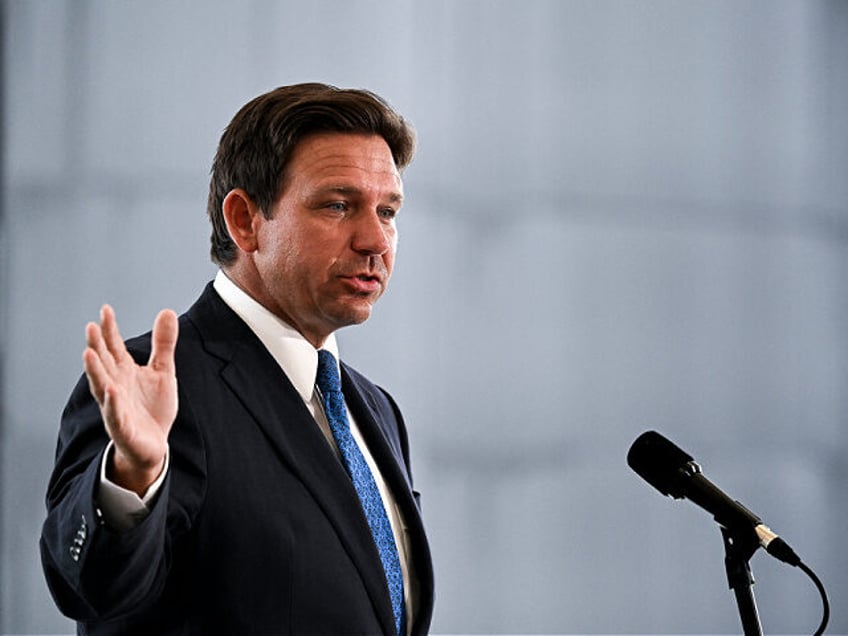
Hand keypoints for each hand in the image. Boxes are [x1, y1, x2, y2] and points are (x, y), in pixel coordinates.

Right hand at [83, 305, 178, 495]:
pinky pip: (115, 414)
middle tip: (91, 326)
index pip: (114, 346)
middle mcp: (115, 386)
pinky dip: (112, 403)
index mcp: (124, 371)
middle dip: (96, 346)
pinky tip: (111, 390)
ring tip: (88, 353)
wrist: (154, 445)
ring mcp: (116, 406)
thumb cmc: (153, 407)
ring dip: (95, 371)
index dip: (110, 329)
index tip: (105, 309)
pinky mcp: (122, 427)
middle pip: (103, 363)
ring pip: (101, 386)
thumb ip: (163, 344)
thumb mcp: (163, 371)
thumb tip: (167, 311)